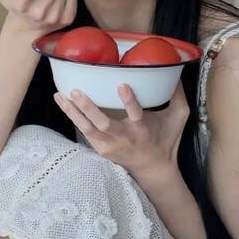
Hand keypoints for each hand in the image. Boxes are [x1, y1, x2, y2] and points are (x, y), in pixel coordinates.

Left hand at [53, 80, 189, 180]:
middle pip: (103, 125)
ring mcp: (110, 145)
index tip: (122, 85)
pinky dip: (73, 117)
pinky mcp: (101, 149)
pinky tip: (62, 103)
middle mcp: (124, 138)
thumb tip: (175, 69)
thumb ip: (178, 94)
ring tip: (59, 95)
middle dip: (88, 108)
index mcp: (143, 128)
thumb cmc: (167, 139)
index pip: (136, 114)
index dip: (129, 101)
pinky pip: (85, 132)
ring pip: (88, 129)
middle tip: (76, 91)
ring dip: (72, 112)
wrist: (154, 169)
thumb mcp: (179, 117)